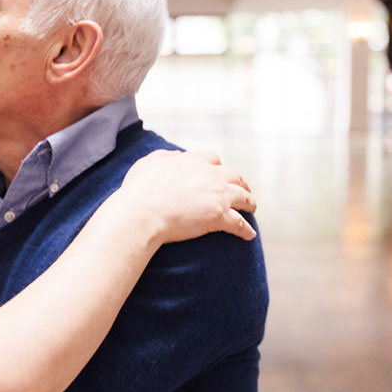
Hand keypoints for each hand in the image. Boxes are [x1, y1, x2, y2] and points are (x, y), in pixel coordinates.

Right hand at [113, 149, 257, 243]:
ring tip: (252, 207)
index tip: (218, 171)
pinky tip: (249, 235)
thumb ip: (166, 156)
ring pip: (243, 197)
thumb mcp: (149, 163)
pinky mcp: (220, 216)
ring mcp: (218, 195)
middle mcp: (210, 175)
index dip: (217, 166)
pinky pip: (239, 223)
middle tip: (241, 187)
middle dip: (239, 181)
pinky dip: (245, 230)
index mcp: (193, 161)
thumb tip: (178, 156)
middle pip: (234, 175)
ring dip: (249, 202)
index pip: (212, 158)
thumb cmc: (140, 190)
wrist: (143, 212)